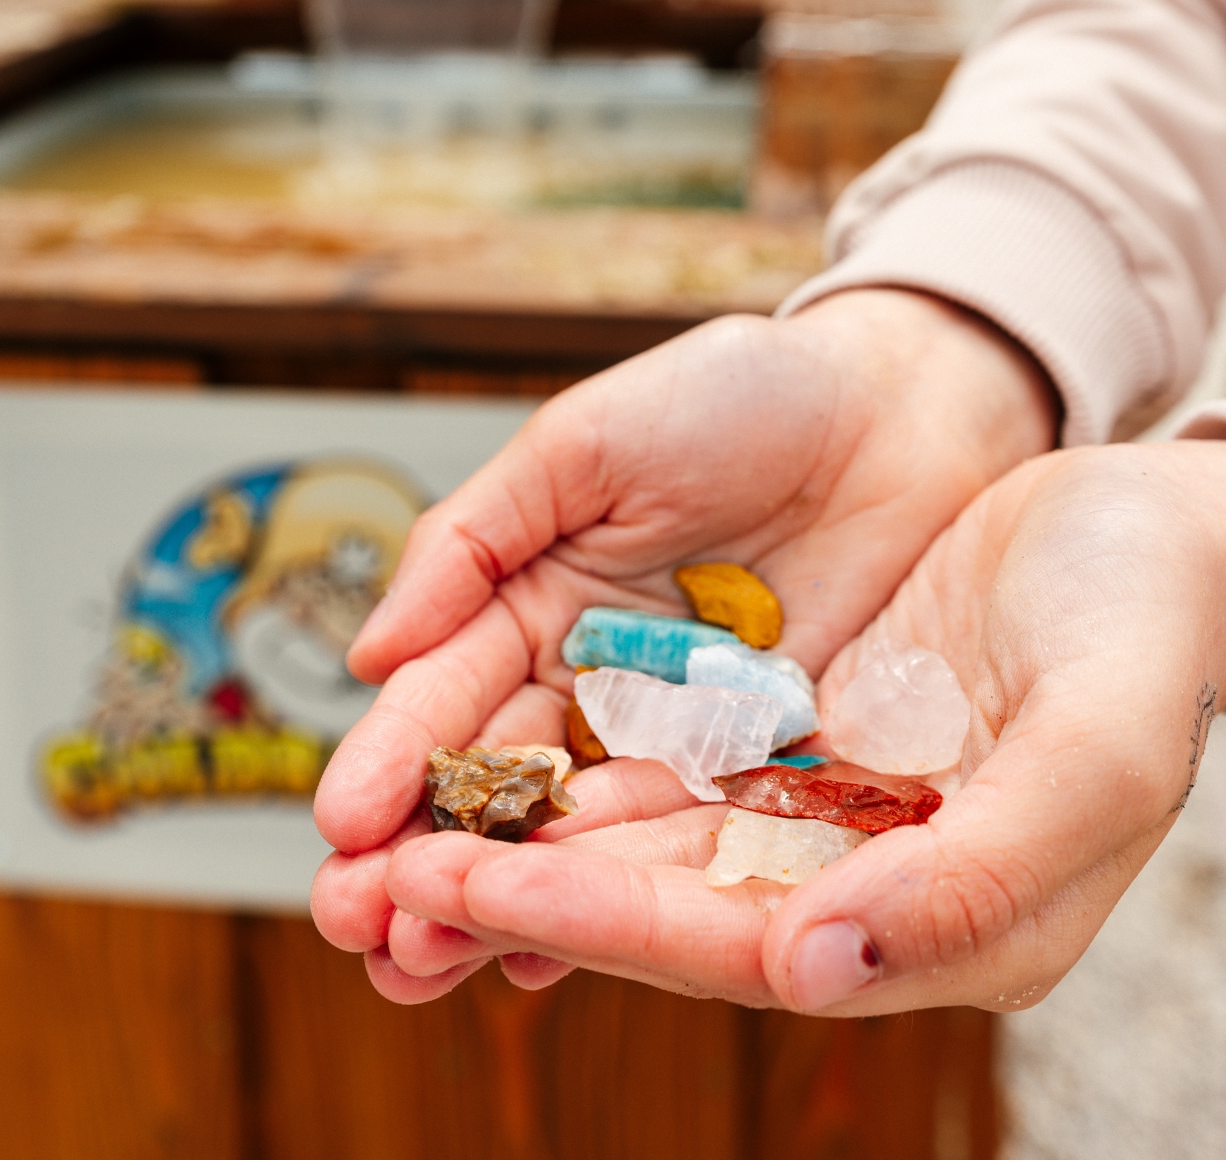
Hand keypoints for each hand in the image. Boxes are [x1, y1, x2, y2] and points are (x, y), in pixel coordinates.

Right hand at [312, 288, 1055, 994]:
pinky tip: (554, 963)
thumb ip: (475, 541)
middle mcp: (594, 688)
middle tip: (354, 926)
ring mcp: (679, 742)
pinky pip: (692, 851)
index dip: (392, 758)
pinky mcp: (768, 774)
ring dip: (498, 908)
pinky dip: (625, 910)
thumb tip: (369, 653)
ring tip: (420, 969)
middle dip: (420, 860)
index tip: (342, 825)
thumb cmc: (735, 395)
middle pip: (496, 793)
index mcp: (535, 604)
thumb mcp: (585, 444)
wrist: (899, 402)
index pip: (449, 697)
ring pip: (575, 843)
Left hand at [377, 440, 1225, 1012]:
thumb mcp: (1091, 757)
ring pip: (630, 832)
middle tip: (358, 888)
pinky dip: (560, 760)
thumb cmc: (1146, 638)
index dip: (587, 916)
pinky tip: (470, 754)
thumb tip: (804, 973)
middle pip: (648, 900)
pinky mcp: (785, 722)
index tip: (461, 883)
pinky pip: (653, 751)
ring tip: (374, 839)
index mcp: (926, 923)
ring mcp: (810, 799)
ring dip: (505, 836)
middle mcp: (849, 880)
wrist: (1151, 532)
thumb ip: (966, 879)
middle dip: (502, 892)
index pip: (724, 939)